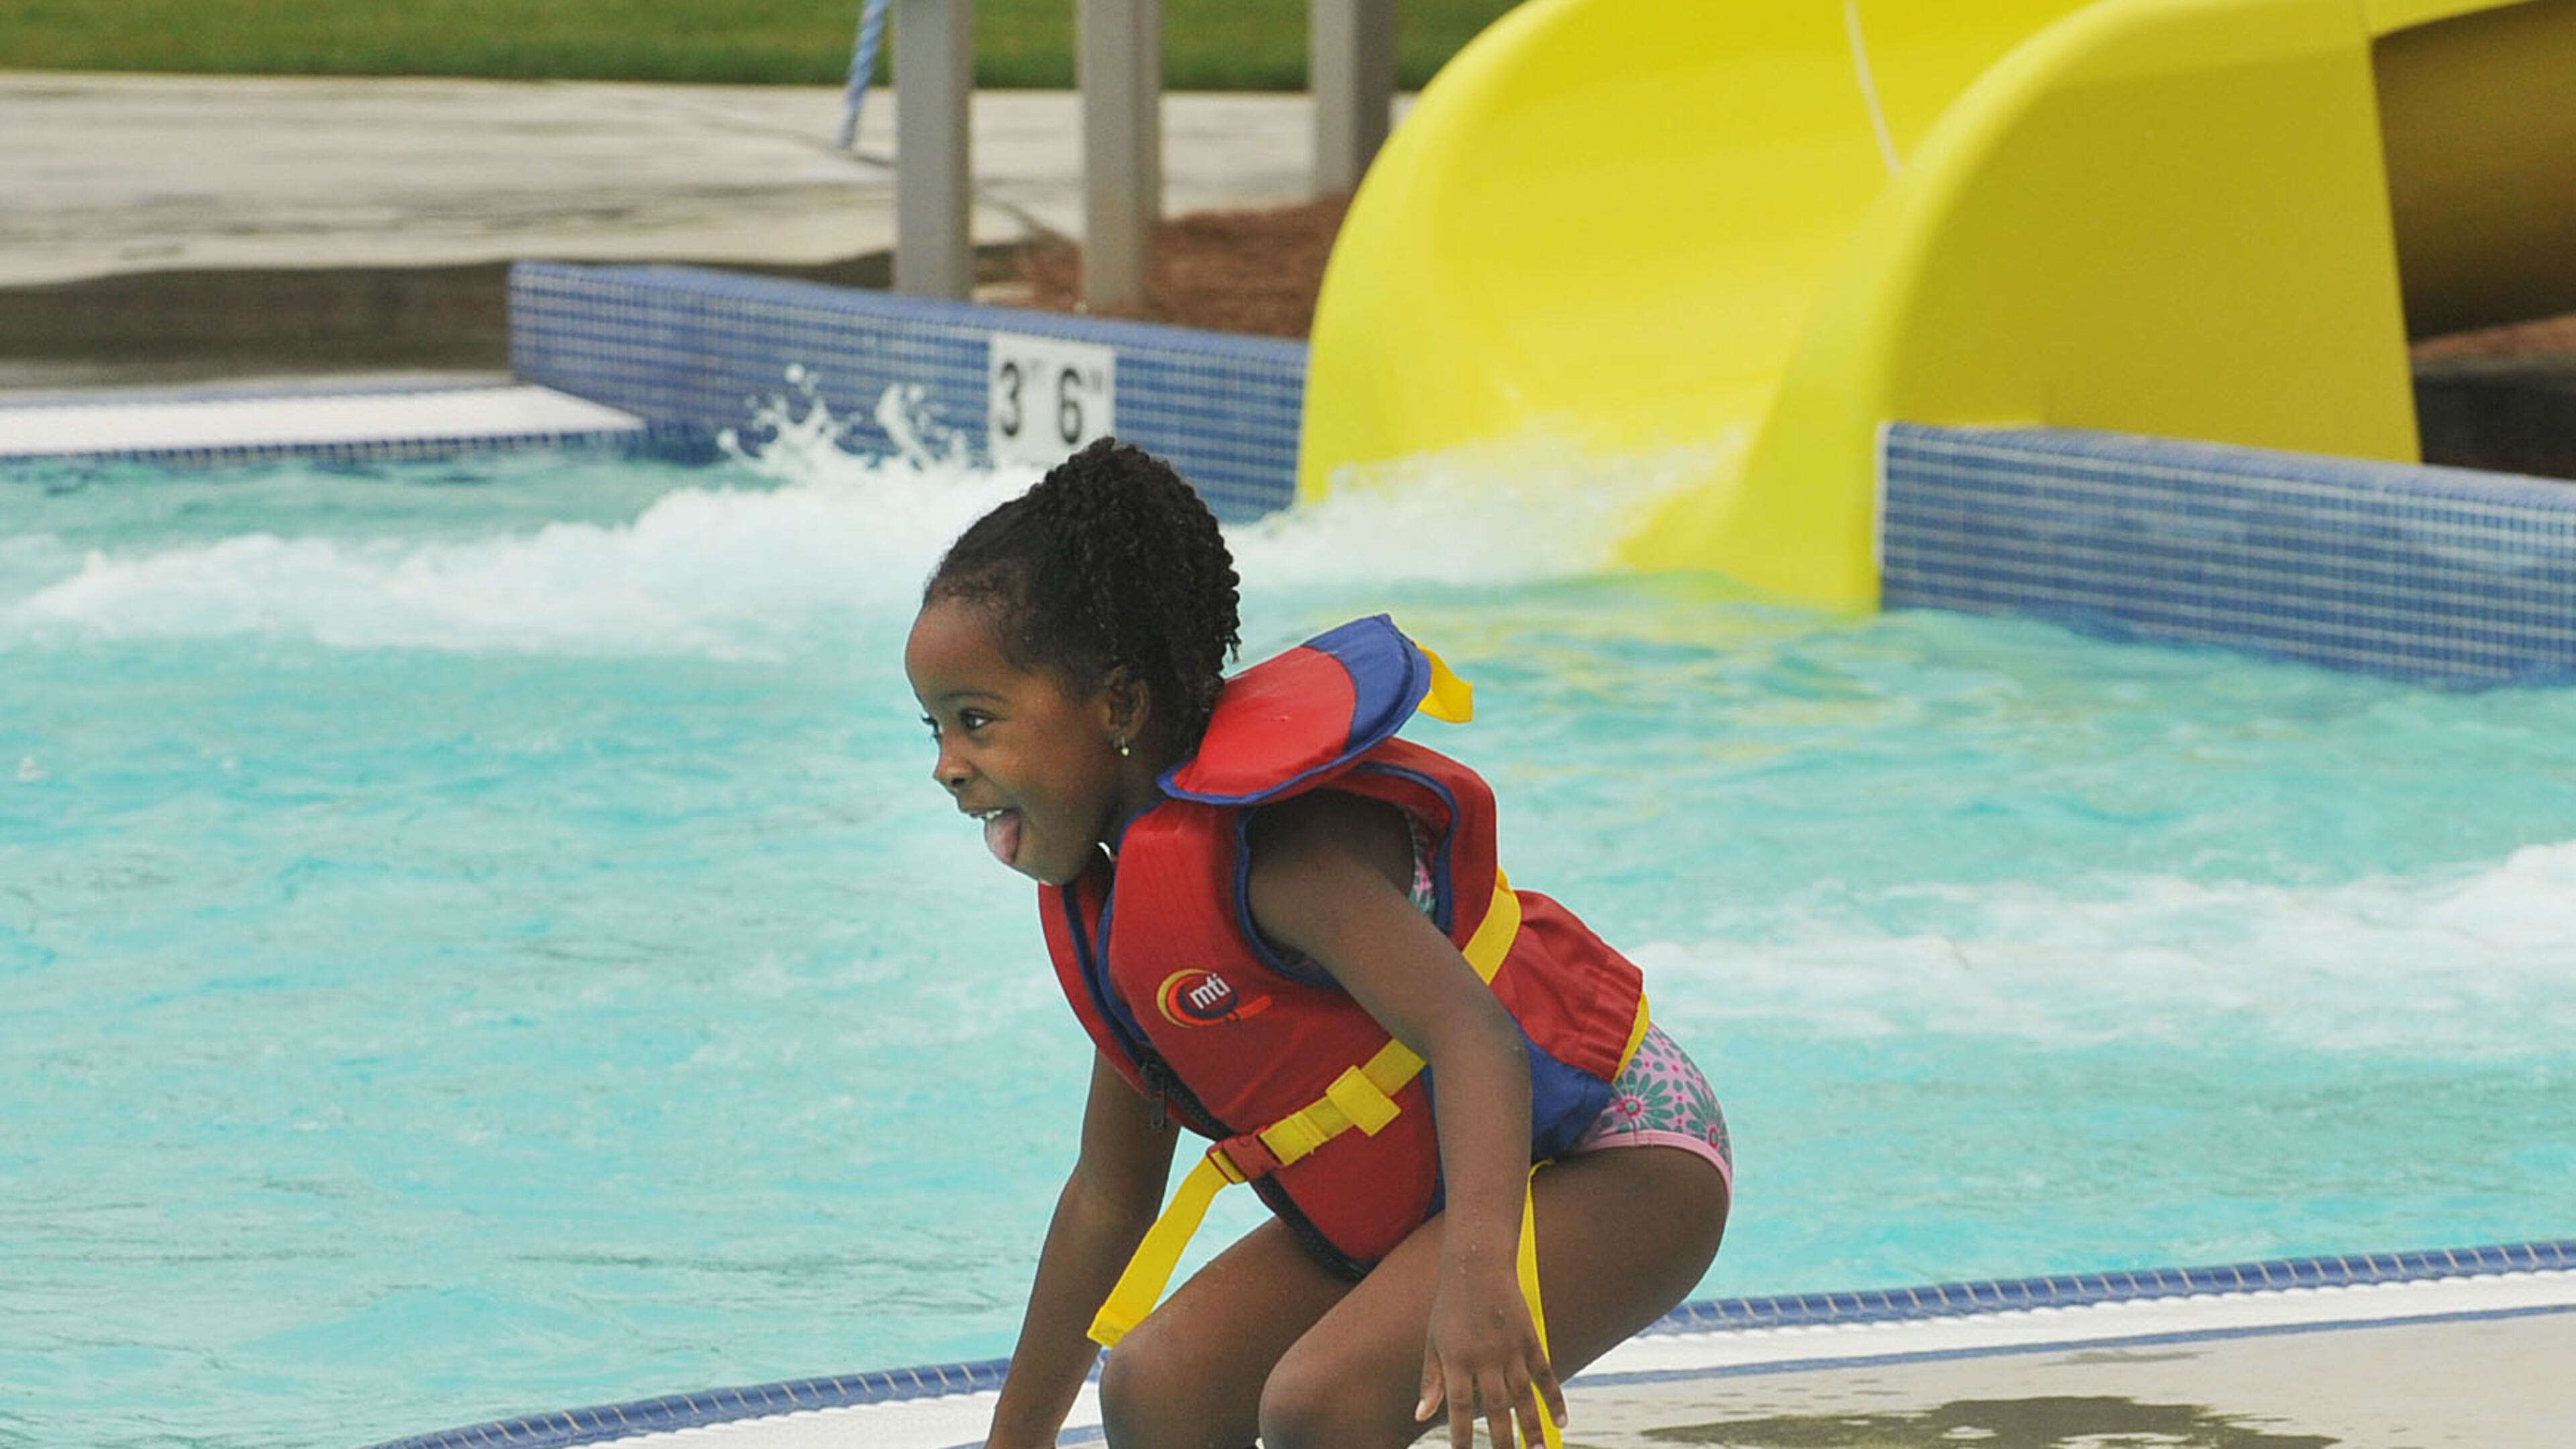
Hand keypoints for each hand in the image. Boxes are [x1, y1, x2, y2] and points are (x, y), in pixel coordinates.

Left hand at [1414, 1262, 1566, 1448]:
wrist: (1477, 1265)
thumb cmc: (1450, 1308)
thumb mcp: (1433, 1342)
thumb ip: (1430, 1381)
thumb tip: (1420, 1416)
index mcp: (1456, 1359)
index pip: (1460, 1407)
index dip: (1461, 1436)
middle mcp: (1485, 1357)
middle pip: (1496, 1408)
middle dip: (1502, 1441)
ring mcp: (1511, 1348)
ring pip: (1524, 1396)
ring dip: (1532, 1427)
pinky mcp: (1530, 1338)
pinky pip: (1545, 1374)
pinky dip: (1554, 1398)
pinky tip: (1562, 1422)